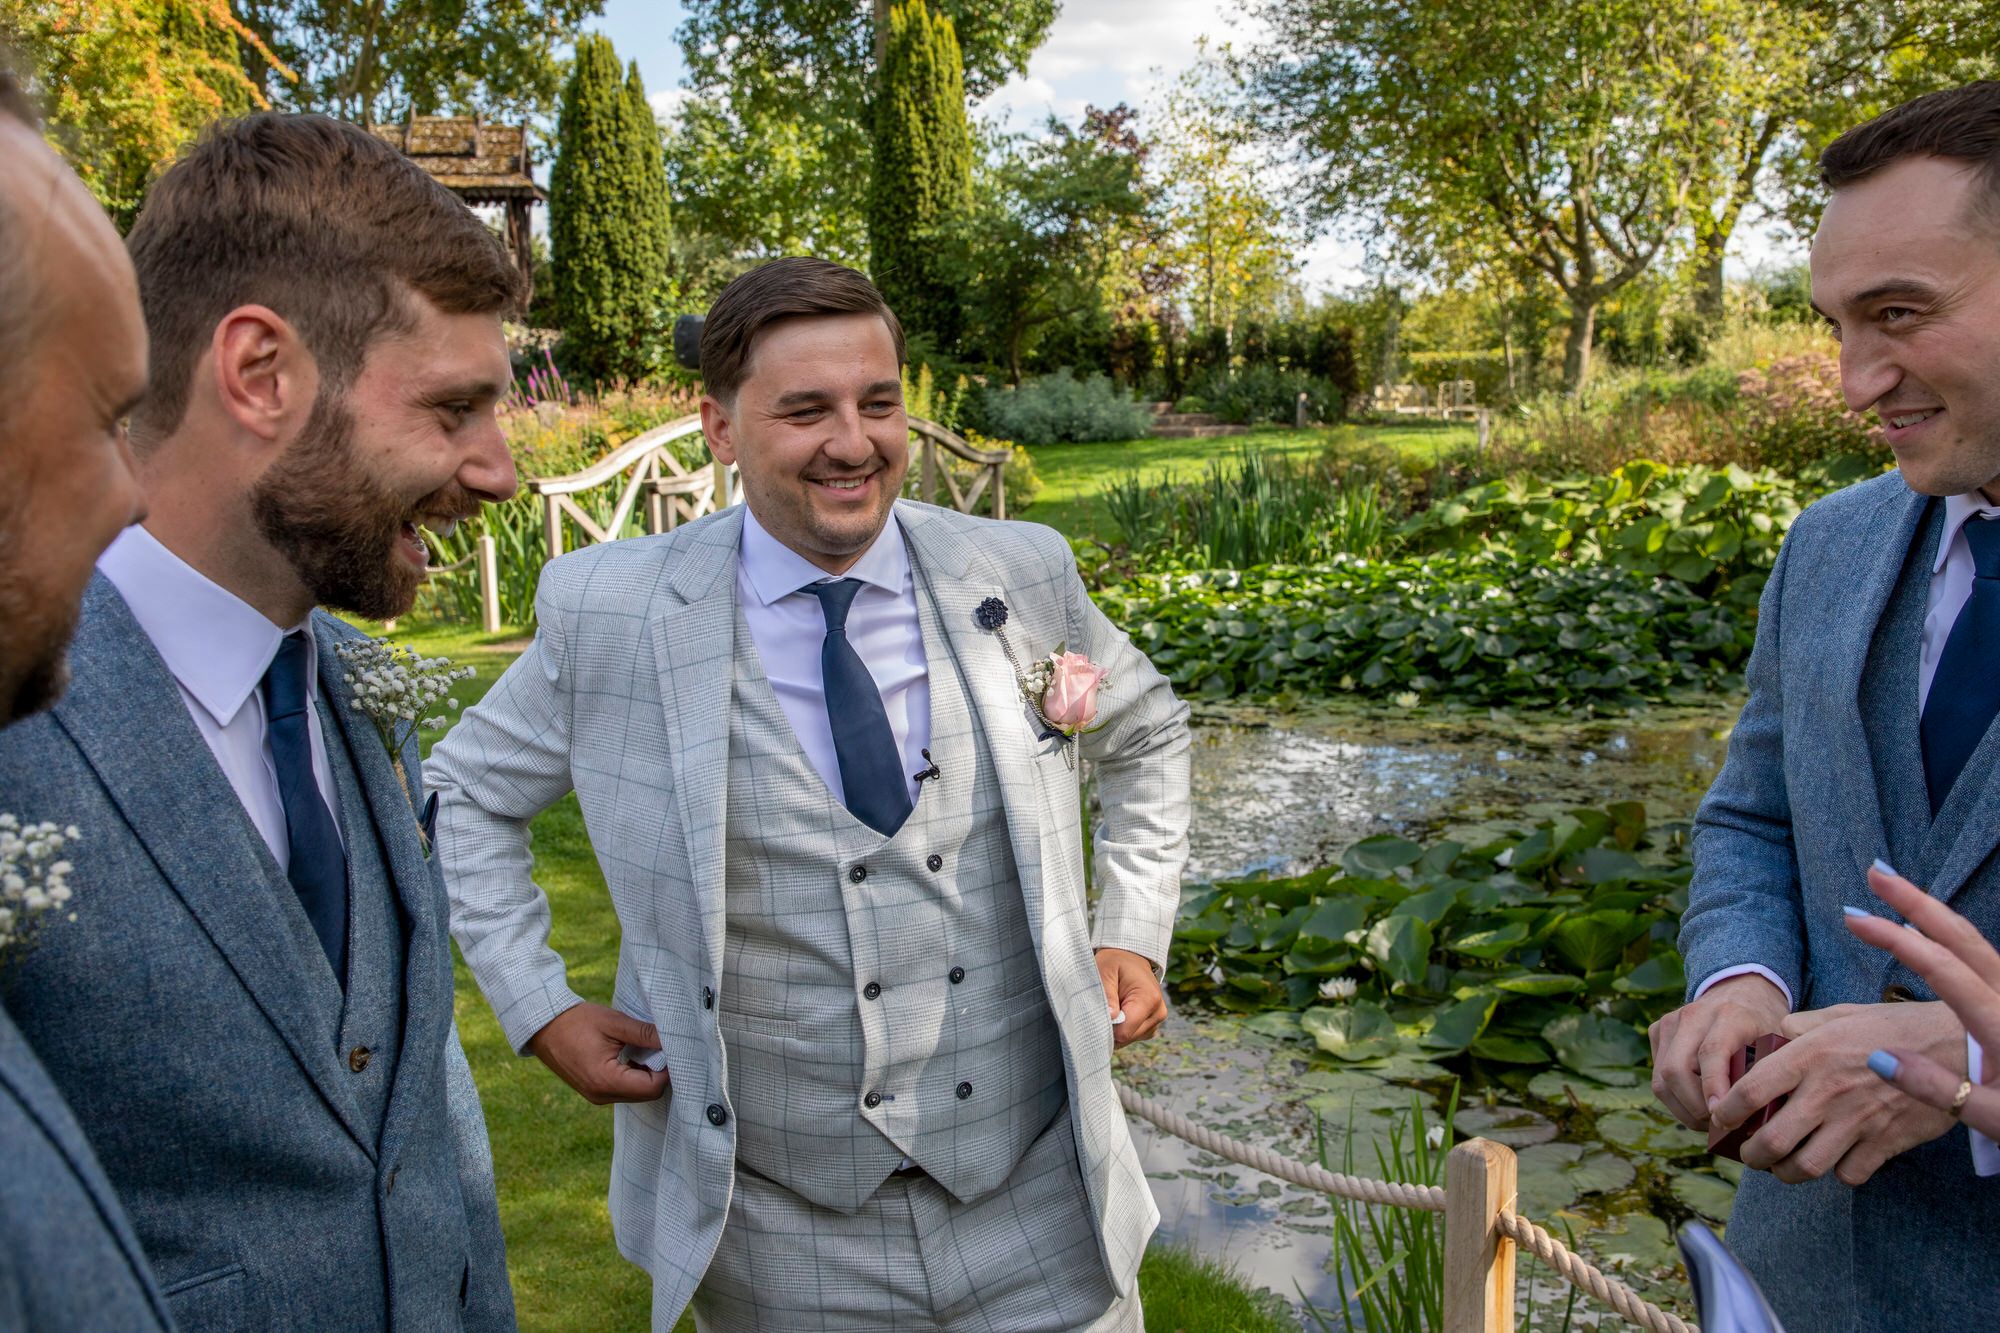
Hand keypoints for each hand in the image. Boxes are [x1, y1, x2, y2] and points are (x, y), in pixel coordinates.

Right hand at [527, 1002, 670, 1105]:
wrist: (543, 1025)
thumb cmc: (577, 1021)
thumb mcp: (614, 1023)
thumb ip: (644, 1034)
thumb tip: (673, 1039)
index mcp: (606, 1081)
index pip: (652, 1088)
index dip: (668, 1069)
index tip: (672, 1049)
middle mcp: (601, 1095)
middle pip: (646, 1094)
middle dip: (659, 1072)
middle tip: (661, 1047)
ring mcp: (597, 1096)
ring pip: (636, 1093)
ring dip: (646, 1074)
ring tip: (644, 1048)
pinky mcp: (594, 1091)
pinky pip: (623, 1090)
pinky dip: (633, 1076)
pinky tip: (632, 1055)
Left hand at [1095, 947, 1166, 1047]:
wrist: (1130, 957)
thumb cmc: (1116, 962)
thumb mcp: (1105, 970)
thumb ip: (1107, 995)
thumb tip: (1111, 1018)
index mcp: (1148, 999)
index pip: (1124, 1031)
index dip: (1106, 1027)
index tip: (1096, 1014)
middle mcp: (1158, 1013)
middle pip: (1126, 1038)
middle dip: (1110, 1027)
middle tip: (1103, 1006)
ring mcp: (1157, 1020)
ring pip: (1128, 1039)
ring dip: (1115, 1027)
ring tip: (1112, 1005)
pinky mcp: (1151, 1025)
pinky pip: (1132, 1036)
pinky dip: (1121, 1028)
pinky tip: (1119, 1011)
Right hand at [1649, 974, 1789, 1128]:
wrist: (1741, 990)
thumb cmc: (1764, 1024)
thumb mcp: (1777, 1043)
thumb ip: (1769, 1073)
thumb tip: (1762, 1118)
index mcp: (1729, 1014)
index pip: (1711, 1053)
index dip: (1714, 1087)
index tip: (1723, 1115)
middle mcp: (1693, 1015)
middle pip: (1676, 1070)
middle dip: (1695, 1107)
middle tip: (1719, 1125)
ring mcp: (1670, 1022)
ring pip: (1661, 1079)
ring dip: (1683, 1109)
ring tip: (1709, 1122)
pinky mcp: (1657, 1031)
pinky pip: (1658, 1077)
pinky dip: (1676, 1099)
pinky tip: (1698, 1105)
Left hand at [1710, 999, 1960, 1184]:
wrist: (1953, 1046)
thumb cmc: (1892, 1027)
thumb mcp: (1839, 1014)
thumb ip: (1801, 1025)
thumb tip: (1774, 1032)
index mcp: (1809, 1055)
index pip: (1751, 1090)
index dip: (1727, 1111)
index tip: (1720, 1119)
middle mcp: (1827, 1092)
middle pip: (1772, 1141)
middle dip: (1751, 1155)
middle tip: (1747, 1154)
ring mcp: (1857, 1121)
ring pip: (1806, 1166)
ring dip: (1786, 1173)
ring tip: (1779, 1167)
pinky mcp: (1885, 1143)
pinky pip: (1848, 1174)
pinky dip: (1836, 1174)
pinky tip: (1833, 1161)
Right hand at [1844, 862, 1999, 1138]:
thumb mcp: (1994, 1118)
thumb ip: (1936, 1089)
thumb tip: (1878, 1057)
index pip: (1941, 967)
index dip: (1895, 937)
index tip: (1853, 919)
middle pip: (1961, 936)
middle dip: (1916, 901)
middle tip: (1877, 872)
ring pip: (1975, 941)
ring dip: (1934, 912)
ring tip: (1899, 892)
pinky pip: (1984, 957)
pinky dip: (1953, 934)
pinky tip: (1935, 932)